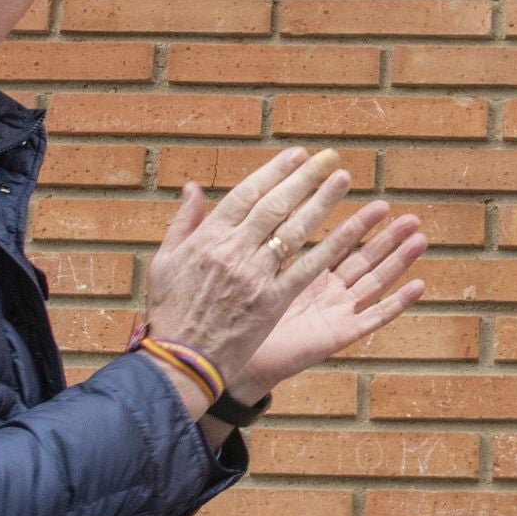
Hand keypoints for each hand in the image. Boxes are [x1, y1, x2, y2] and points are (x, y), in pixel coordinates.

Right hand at [141, 147, 355, 386]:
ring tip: (343, 179)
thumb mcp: (165, 261)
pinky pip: (307, 269)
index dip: (274, 172)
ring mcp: (255, 276)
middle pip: (275, 206)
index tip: (297, 156)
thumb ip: (184, 222)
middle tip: (328, 159)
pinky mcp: (273, 301)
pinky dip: (329, 247)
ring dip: (322, 202)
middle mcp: (234, 251)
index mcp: (209, 238)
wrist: (181, 359)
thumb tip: (193, 187)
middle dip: (304, 179)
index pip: (246, 194)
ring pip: (294, 231)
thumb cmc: (171, 310)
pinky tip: (350, 230)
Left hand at [238, 205, 429, 394]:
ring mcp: (338, 313)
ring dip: (399, 261)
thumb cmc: (240, 315)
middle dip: (388, 238)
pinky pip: (374, 317)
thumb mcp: (256, 270)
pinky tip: (418, 285)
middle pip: (365, 260)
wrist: (238, 356)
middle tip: (411, 217)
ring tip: (420, 238)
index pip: (341, 244)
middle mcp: (329, 292)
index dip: (361, 225)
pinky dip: (398, 302)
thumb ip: (268, 239)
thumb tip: (249, 198)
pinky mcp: (341, 334)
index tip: (383, 206)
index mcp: (311, 275)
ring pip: (375, 282)